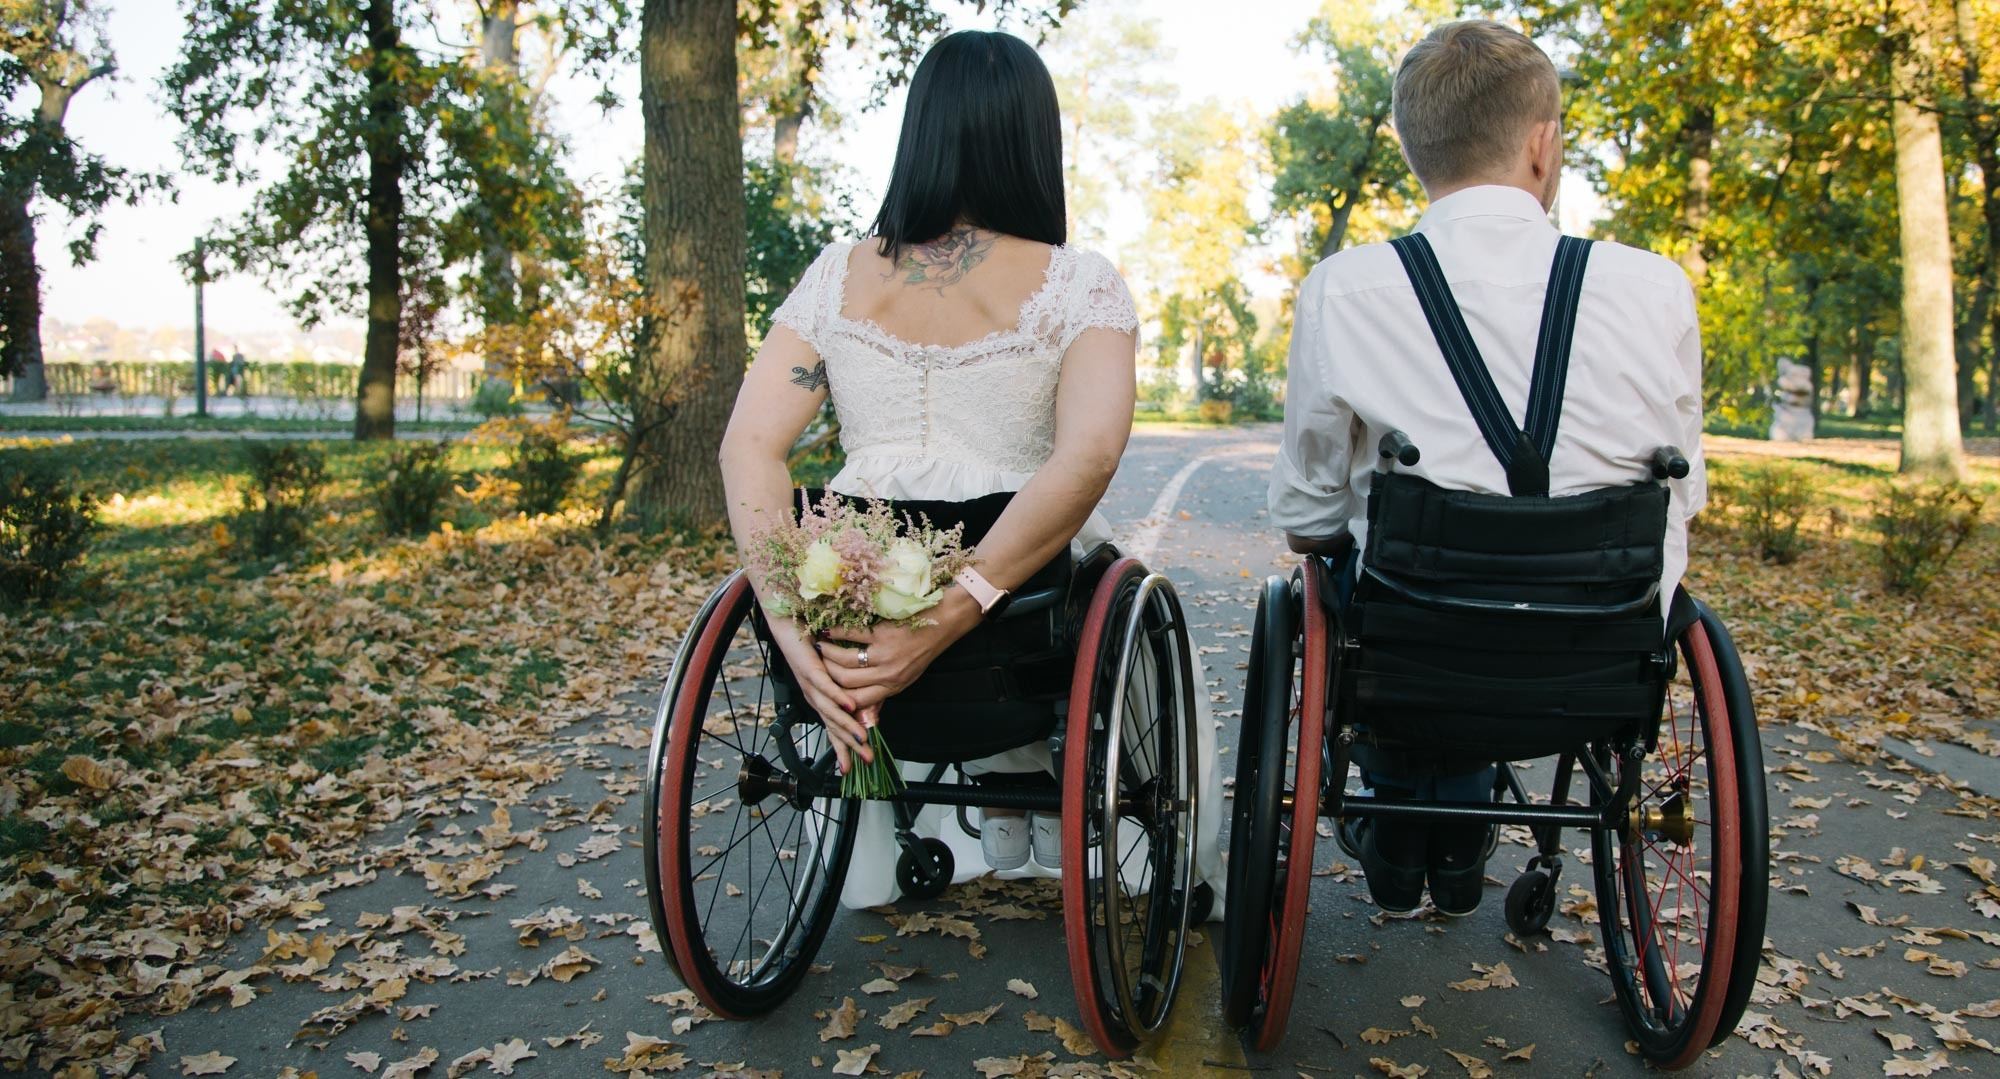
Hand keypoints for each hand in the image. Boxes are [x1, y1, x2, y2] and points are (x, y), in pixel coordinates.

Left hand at [763, 614, 874, 774]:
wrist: (789, 627)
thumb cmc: (812, 647)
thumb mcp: (836, 674)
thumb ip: (850, 692)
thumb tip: (869, 708)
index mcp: (821, 700)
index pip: (834, 729)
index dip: (845, 748)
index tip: (858, 764)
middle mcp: (815, 698)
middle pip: (834, 727)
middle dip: (851, 746)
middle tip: (866, 759)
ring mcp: (812, 686)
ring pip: (831, 711)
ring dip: (847, 726)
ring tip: (862, 738)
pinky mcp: (811, 670)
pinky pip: (826, 686)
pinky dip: (838, 697)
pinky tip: (849, 705)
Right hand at [817, 590, 982, 716]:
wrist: (946, 622)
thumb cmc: (925, 646)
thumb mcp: (907, 675)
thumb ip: (884, 687)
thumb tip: (861, 701)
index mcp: (893, 687)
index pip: (857, 702)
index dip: (837, 698)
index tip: (824, 690)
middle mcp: (889, 675)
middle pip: (846, 683)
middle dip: (826, 675)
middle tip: (815, 664)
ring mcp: (886, 654)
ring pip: (844, 661)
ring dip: (827, 654)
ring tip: (818, 647)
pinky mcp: (884, 633)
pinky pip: (852, 635)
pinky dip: (836, 632)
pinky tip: (828, 629)